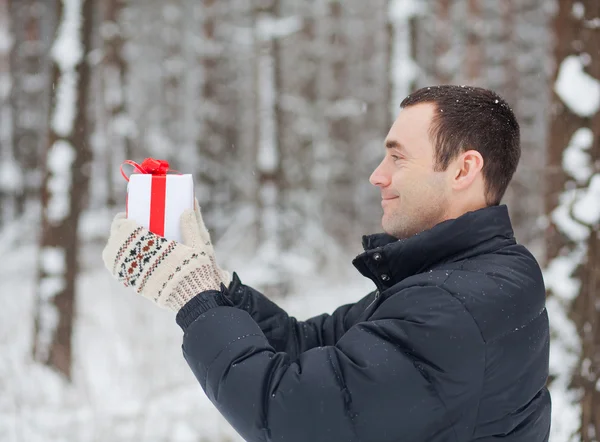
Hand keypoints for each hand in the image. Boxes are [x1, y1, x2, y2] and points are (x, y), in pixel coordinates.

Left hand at [101, 202, 228, 311]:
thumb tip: (189, 206)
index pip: (124, 227)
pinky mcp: (133, 285)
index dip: (123, 219)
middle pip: (115, 239)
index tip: (130, 215)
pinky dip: (117, 261)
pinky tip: (126, 257)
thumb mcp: (197, 246)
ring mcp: (131, 273)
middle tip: (129, 226)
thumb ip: (191, 226)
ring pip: (111, 255)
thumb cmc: (195, 271)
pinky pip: (116, 269)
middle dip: (119, 230)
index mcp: (150, 246)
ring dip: (115, 245)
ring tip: (126, 241)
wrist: (191, 299)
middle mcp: (135, 259)